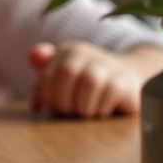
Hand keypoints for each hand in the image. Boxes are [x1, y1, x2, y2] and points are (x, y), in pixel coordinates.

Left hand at [28, 40, 161, 117]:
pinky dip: (99, 110)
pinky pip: (107, 96)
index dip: (46, 95)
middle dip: (63, 99)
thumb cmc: (87, 83)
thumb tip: (33, 108)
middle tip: (68, 111)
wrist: (130, 78)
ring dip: (82, 106)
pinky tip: (101, 111)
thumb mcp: (63, 81)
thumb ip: (43, 88)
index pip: (46, 73)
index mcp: (67, 51)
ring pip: (88, 83)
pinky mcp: (123, 82)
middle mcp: (86, 52)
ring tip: (84, 111)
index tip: (50, 107)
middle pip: (67, 73)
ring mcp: (106, 65)